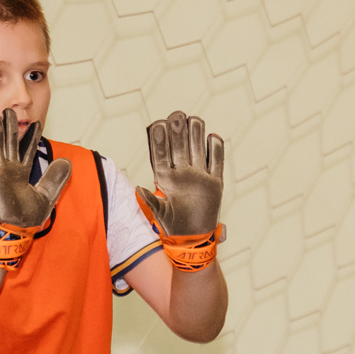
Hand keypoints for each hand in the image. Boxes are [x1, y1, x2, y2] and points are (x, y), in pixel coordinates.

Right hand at [0, 108, 72, 231]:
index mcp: (21, 174)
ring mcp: (0, 174)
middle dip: (9, 127)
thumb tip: (67, 161)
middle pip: (10, 144)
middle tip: (9, 111)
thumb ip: (56, 178)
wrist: (14, 229)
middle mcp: (9, 172)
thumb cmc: (27, 217)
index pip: (27, 150)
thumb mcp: (48, 195)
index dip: (31, 137)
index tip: (36, 123)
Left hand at [135, 111, 223, 237]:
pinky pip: (216, 162)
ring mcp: (199, 176)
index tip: (158, 125)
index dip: (159, 140)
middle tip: (177, 115)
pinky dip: (216, 150)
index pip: (161, 154)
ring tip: (194, 119)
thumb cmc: (173, 226)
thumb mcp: (159, 214)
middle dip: (178, 131)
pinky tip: (213, 137)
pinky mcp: (215, 182)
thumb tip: (138, 189)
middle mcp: (182, 173)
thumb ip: (151, 201)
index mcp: (166, 178)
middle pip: (180, 147)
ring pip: (198, 149)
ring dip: (196, 134)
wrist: (193, 238)